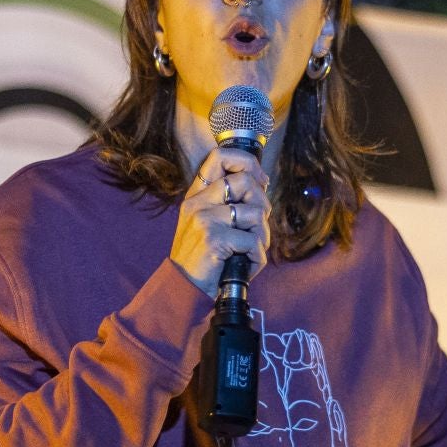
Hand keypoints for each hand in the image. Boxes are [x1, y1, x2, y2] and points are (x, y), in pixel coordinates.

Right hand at [169, 147, 269, 297]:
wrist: (183, 289)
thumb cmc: (204, 259)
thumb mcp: (208, 223)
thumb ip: (228, 202)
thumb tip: (262, 182)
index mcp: (196, 195)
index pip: (219, 156)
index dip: (247, 163)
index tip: (260, 182)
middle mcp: (197, 202)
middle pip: (245, 181)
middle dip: (263, 205)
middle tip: (257, 227)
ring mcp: (204, 219)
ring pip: (255, 213)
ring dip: (262, 237)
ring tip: (251, 252)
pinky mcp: (214, 239)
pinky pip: (253, 242)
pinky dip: (257, 258)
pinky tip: (246, 266)